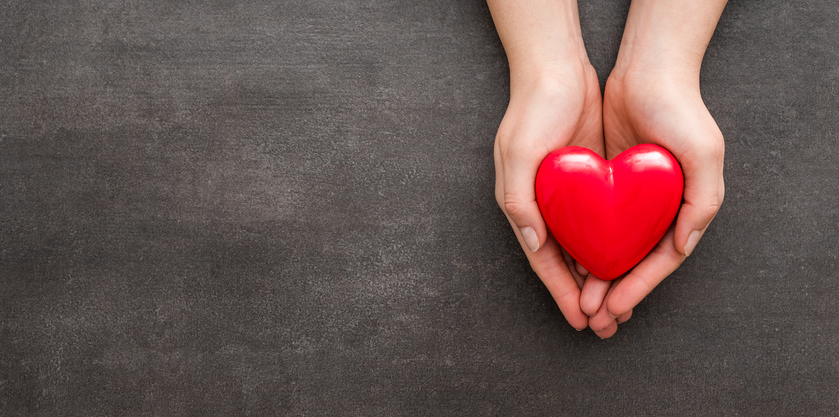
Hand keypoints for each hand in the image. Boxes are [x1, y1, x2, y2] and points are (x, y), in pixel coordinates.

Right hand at [494, 62, 605, 330]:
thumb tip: (535, 244)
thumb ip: (519, 201)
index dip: (562, 293)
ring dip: (599, 277)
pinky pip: (599, 223)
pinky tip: (624, 262)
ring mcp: (567, 195)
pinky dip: (609, 246)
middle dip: (583, 295)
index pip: (544, 260)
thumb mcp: (518, 153)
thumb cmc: (532, 109)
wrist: (556, 68)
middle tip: (605, 325)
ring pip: (584, 247)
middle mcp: (544, 206)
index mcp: (523, 205)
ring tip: (618, 305)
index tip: (581, 321)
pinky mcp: (587, 180)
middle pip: (565, 262)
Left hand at [583, 56, 724, 338]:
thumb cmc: (681, 110)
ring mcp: (632, 197)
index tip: (612, 309)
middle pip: (634, 261)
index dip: (637, 288)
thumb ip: (702, 203)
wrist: (647, 69)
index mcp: (685, 209)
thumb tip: (682, 247)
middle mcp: (659, 208)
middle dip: (615, 292)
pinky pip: (594, 222)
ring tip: (579, 303)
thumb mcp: (704, 154)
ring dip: (597, 276)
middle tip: (592, 319)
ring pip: (613, 247)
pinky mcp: (608, 182)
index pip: (659, 261)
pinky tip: (569, 263)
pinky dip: (585, 244)